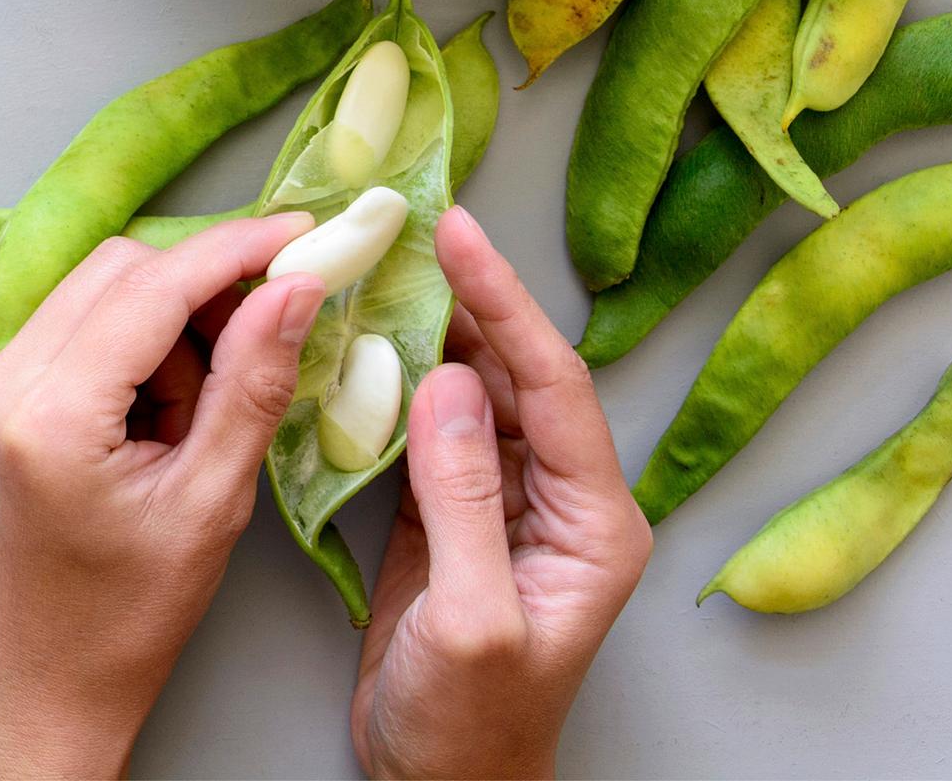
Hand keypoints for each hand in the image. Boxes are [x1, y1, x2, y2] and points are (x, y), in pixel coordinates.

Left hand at [0, 215, 329, 779]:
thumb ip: (251, 385)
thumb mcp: (210, 505)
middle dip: (201, 287)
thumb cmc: (123, 624)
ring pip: (96, 293)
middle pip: (117, 271)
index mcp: (49, 416)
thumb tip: (293, 290)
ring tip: (198, 416)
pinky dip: (133, 348)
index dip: (234, 251)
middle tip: (267, 330)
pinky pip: (74, 329)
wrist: (40, 691)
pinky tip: (163, 414)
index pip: (150, 287)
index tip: (302, 234)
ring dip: (167, 324)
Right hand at [351, 207, 652, 778]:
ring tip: (378, 262)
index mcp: (592, 522)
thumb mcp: (470, 618)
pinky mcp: (450, 511)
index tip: (459, 234)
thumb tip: (446, 380)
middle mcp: (558, 499)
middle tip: (409, 224)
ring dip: (426, 325)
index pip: (555, 384)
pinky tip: (359, 340)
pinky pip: (428, 423)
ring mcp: (503, 501)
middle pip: (516, 371)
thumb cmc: (472, 725)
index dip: (506, 302)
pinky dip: (393, 378)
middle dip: (467, 295)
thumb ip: (462, 499)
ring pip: (471, 387)